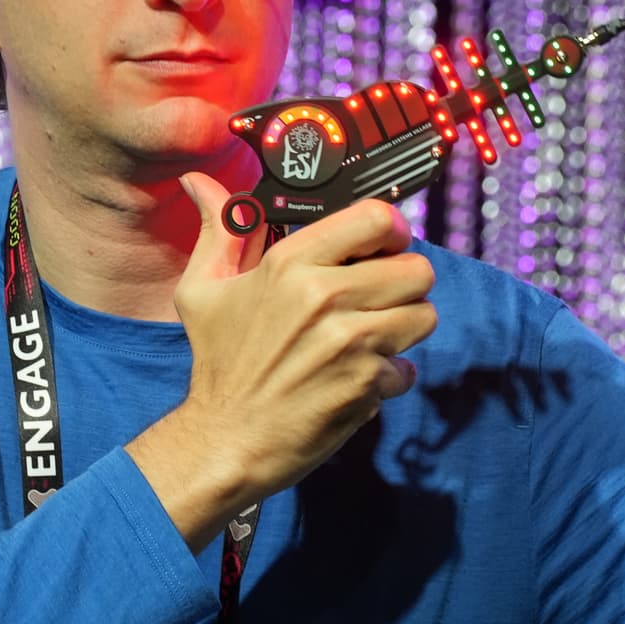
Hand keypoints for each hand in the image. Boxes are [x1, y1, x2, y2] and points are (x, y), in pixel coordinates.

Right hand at [126, 172, 437, 549]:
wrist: (225, 441)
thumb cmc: (217, 363)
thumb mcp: (202, 290)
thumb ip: (219, 230)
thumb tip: (199, 182)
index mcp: (291, 262)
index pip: (377, 217)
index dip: (391, 231)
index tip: (381, 248)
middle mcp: (326, 295)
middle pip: (417, 268)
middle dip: (404, 284)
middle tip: (378, 300)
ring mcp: (351, 341)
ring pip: (424, 315)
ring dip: (404, 329)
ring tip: (372, 340)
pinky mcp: (367, 384)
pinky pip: (410, 368)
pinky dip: (391, 377)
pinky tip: (359, 380)